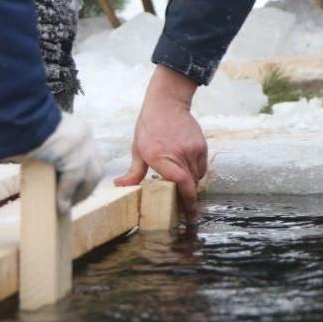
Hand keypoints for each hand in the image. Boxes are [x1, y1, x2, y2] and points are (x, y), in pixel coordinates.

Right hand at [16, 113, 103, 214]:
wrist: (16, 115)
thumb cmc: (20, 124)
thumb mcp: (42, 136)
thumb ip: (50, 150)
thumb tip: (46, 167)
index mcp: (77, 128)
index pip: (88, 155)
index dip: (83, 175)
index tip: (74, 187)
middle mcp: (85, 135)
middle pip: (96, 168)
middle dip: (87, 187)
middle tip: (72, 201)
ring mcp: (82, 145)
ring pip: (91, 176)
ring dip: (80, 194)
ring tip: (65, 207)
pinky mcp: (75, 157)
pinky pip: (73, 181)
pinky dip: (67, 195)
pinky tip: (60, 206)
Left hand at [115, 66, 207, 223]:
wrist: (167, 103)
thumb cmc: (149, 126)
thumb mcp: (137, 149)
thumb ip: (133, 172)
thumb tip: (121, 186)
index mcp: (161, 157)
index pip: (181, 184)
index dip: (187, 203)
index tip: (189, 217)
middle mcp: (180, 154)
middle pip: (190, 185)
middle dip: (187, 199)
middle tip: (183, 211)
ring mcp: (193, 150)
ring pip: (196, 178)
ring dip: (190, 184)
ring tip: (179, 181)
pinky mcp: (201, 146)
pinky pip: (201, 167)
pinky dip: (194, 172)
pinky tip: (184, 166)